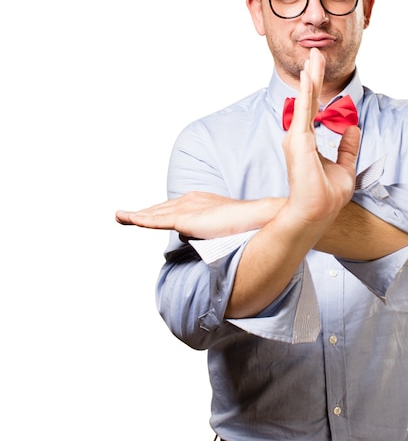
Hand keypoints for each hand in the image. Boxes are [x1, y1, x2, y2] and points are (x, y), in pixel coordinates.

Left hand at [116, 193, 283, 238]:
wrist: (256, 216)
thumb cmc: (245, 224)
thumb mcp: (222, 227)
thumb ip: (209, 231)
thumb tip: (203, 240)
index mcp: (199, 201)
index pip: (172, 208)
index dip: (156, 213)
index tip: (144, 216)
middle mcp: (190, 200)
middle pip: (159, 209)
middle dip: (141, 212)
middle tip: (122, 215)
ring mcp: (187, 208)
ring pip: (154, 213)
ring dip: (135, 215)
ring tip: (119, 216)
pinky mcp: (186, 219)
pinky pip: (156, 220)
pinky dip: (139, 219)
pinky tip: (127, 219)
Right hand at [281, 48, 359, 224]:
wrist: (318, 212)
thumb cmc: (327, 195)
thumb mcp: (346, 167)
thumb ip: (348, 147)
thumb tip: (353, 128)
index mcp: (308, 141)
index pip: (313, 108)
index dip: (317, 88)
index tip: (319, 67)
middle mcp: (299, 136)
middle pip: (308, 99)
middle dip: (313, 74)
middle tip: (316, 52)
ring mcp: (297, 137)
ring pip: (306, 100)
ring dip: (310, 77)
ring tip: (314, 55)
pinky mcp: (299, 140)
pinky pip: (304, 110)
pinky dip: (306, 91)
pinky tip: (307, 75)